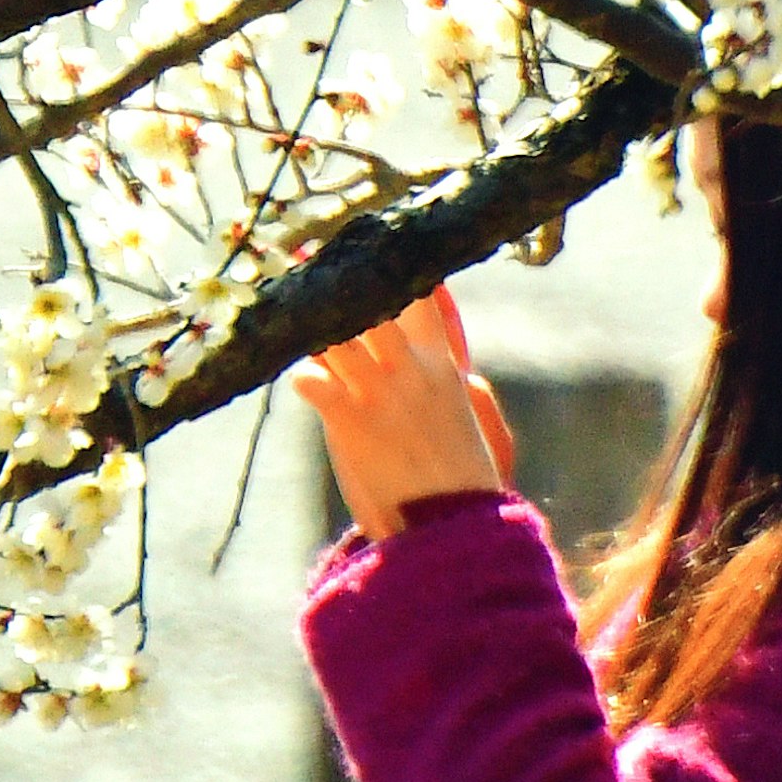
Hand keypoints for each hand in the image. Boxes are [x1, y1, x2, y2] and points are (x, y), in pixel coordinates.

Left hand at [294, 293, 518, 539]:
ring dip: (316, 331)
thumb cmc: (466, 482)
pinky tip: (304, 387)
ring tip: (304, 328)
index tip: (375, 255)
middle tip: (315, 273)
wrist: (450, 526)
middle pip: (371, 302)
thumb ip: (472, 391)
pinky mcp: (348, 419)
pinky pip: (310, 379)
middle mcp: (410, 369)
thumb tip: (468, 372)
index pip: (422, 298)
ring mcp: (378, 391)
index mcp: (444, 366)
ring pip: (335, 333)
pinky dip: (302, 379)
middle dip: (344, 286)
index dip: (396, 272)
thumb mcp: (479, 428)